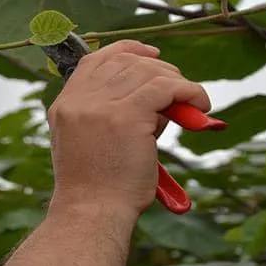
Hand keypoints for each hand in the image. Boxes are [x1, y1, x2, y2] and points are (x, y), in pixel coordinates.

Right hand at [46, 40, 210, 217]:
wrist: (91, 215)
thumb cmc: (98, 190)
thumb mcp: (93, 143)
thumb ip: (114, 114)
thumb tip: (161, 96)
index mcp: (65, 105)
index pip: (96, 60)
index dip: (127, 50)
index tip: (151, 55)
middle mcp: (78, 100)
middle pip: (125, 61)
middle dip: (159, 69)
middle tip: (180, 89)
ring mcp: (99, 106)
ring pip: (148, 72)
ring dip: (177, 83)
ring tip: (192, 103)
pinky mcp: (125, 116)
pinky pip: (166, 88)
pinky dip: (189, 91)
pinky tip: (200, 105)